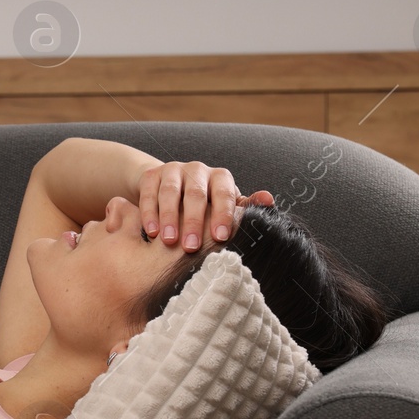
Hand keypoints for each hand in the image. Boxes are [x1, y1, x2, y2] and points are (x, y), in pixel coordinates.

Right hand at [132, 161, 274, 250]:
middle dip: (193, 222)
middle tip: (190, 247)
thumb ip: (244, 207)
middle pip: (196, 195)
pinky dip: (149, 213)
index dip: (223, 215)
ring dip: (169, 218)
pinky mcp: (151, 175)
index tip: (220, 237)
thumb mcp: (224, 206)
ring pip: (171, 193)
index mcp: (220, 178)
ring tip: (167, 241)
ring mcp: (173, 170)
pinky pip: (149, 193)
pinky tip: (151, 232)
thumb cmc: (205, 204)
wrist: (168, 187)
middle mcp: (197, 170)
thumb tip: (269, 200)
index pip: (224, 194)